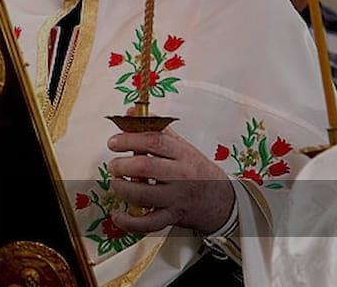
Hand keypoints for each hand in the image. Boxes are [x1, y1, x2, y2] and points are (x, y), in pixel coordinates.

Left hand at [106, 128, 234, 234]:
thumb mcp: (181, 146)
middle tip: (114, 165)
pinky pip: (148, 223)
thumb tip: (131, 112)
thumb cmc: (197, 171)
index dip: (129, 139)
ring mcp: (177, 198)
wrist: (222, 200)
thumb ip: (156, 129)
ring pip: (143, 195)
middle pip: (145, 167)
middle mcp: (180, 175)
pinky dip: (129, 222)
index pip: (153, 141)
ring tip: (117, 184)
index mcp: (182, 154)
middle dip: (121, 165)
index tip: (114, 142)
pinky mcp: (173, 217)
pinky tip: (118, 215)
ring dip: (122, 189)